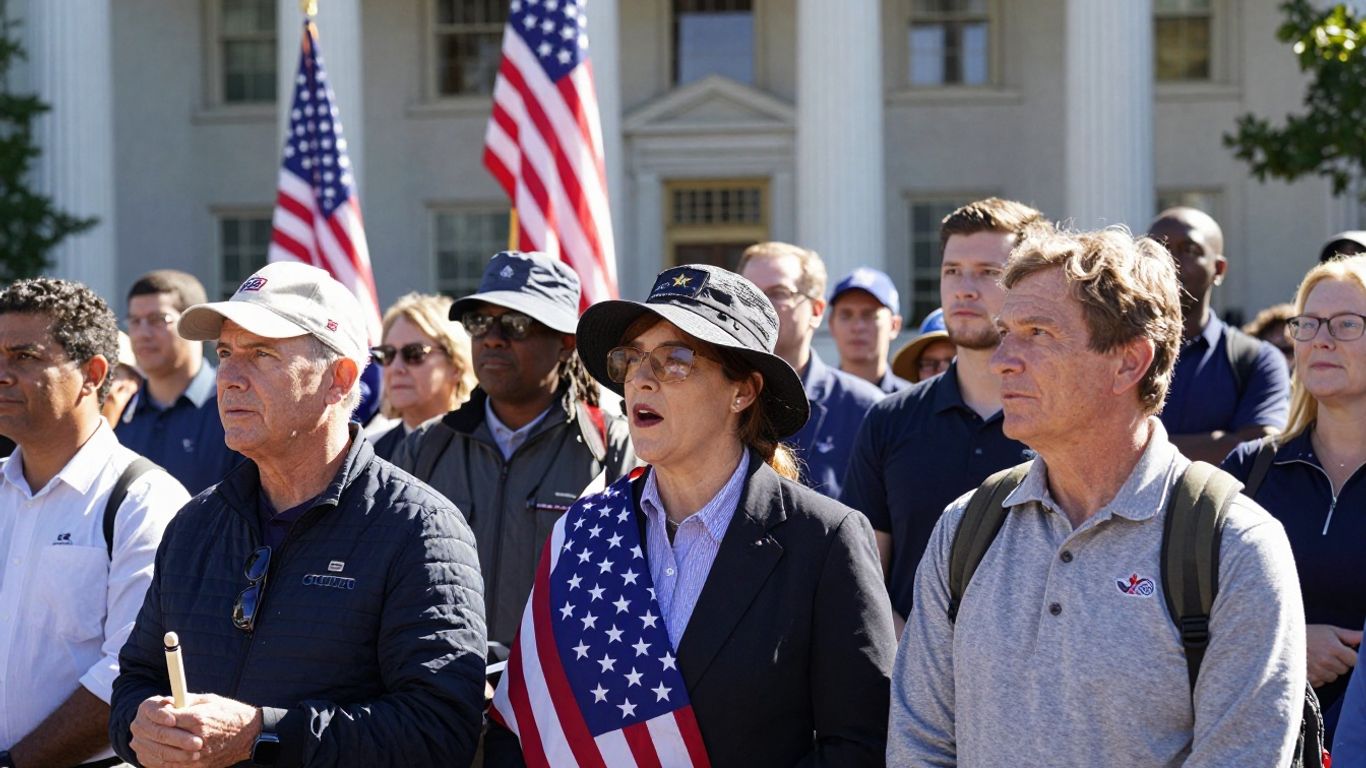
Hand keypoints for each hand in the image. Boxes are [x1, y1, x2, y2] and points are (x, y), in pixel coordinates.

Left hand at [129, 694, 260, 767]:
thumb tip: (167, 703)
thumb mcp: (209, 701)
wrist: (250, 735)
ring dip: (150, 748)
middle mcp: (197, 739)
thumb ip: (186, 702)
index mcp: (199, 719)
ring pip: (162, 755)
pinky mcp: (199, 767)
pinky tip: (154, 755)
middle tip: (145, 727)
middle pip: (162, 737)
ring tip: (144, 741)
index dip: (156, 714)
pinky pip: (171, 767)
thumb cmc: (231, 714)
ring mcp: (198, 756)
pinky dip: (159, 762)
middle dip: (151, 731)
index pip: (166, 718)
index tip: (153, 712)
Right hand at [1306, 623, 1361, 687]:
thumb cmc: (1309, 633)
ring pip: (1333, 677)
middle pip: (1344, 670)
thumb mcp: (1330, 630)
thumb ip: (1351, 636)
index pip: (1355, 660)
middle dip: (1339, 663)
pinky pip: (1321, 682)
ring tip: (1318, 660)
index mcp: (1333, 648)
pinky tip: (1312, 666)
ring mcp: (1317, 671)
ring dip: (1329, 671)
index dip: (1350, 656)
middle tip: (1327, 654)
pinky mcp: (1309, 678)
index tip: (1342, 652)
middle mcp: (1326, 661)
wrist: (1283, 639)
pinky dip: (1318, 676)